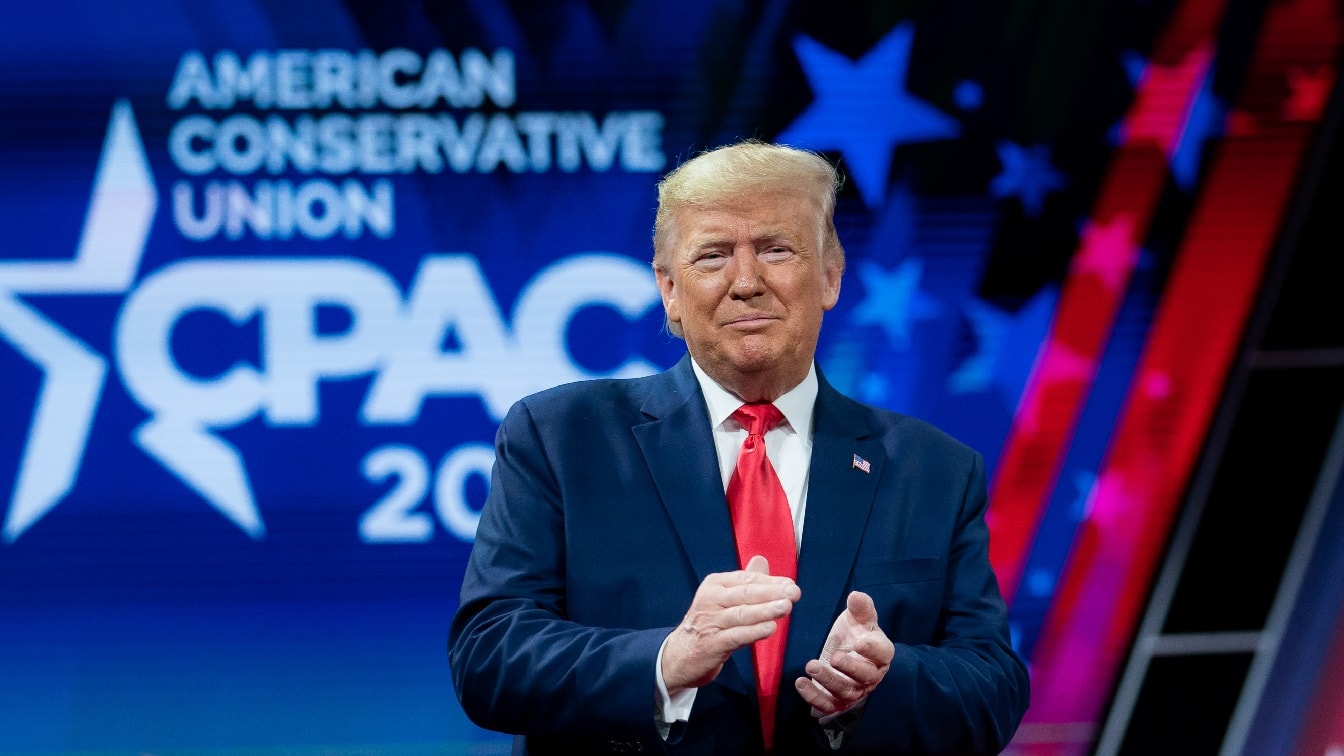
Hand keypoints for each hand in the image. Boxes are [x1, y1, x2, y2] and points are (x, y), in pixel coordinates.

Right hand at [661, 555, 800, 695]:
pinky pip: (736, 636)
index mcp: (715, 584)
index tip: (791, 585)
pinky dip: (754, 632)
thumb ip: (745, 582)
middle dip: (771, 592)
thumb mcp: (723, 599)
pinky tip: (770, 628)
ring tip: (785, 607)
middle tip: (793, 593)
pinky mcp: (711, 644)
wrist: (680, 655)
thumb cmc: (708, 624)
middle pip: (745, 593)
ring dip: (765, 610)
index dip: (770, 581)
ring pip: (741, 614)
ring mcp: (709, 622)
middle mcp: (710, 600)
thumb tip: (761, 560)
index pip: (746, 579)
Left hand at [795, 590, 893, 717]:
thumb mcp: (858, 619)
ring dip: (828, 680)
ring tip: (811, 666)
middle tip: (834, 657)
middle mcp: (870, 675)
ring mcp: (854, 690)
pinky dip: (814, 696)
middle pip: (864, 676)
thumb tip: (856, 596)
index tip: (859, 642)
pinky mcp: (836, 701)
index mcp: (880, 653)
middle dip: (850, 668)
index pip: (881, 653)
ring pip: (845, 691)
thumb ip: (860, 608)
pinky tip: (801, 683)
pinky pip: (827, 704)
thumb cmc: (856, 634)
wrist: (845, 654)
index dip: (872, 649)